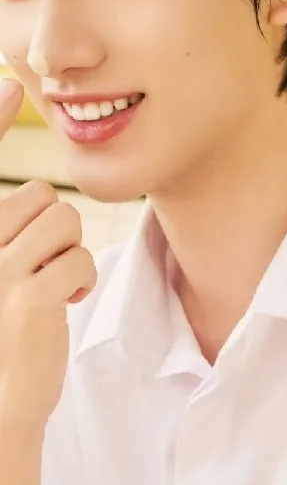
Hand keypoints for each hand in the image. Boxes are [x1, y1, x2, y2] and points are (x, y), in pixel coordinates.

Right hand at [0, 79, 96, 435]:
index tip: (10, 87)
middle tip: (43, 268)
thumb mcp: (7, 270)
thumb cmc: (10, 327)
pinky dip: (80, 279)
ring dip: (71, 255)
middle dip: (58, 230)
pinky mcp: (24, 297)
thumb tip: (45, 200)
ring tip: (52, 286)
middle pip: (45, 195)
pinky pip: (77, 257)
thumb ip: (16, 231)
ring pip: (65, 220)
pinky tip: (62, 305)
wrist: (5, 396)